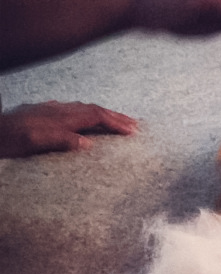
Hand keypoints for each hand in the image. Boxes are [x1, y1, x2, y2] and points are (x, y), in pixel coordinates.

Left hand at [0, 101, 137, 158]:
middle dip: (116, 116)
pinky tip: (86, 119)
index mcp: (60, 118)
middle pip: (93, 109)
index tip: (133, 131)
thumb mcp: (34, 142)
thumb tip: (89, 144)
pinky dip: (88, 115)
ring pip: (84, 108)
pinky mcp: (42, 113)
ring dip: (104, 114)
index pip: (95, 117)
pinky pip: (73, 111)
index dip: (116, 123)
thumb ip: (62, 141)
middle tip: (135, 124)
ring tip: (118, 121)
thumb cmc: (9, 140)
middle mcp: (57, 110)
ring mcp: (49, 110)